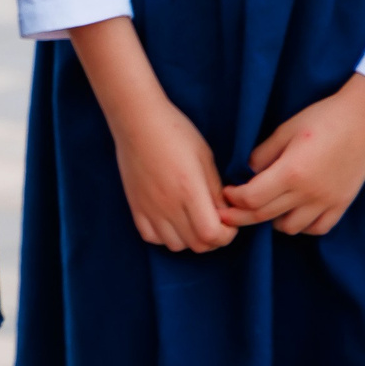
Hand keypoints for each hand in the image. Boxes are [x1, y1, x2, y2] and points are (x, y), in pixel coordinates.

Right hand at [109, 87, 235, 252]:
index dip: (227, 233)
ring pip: (175, 245)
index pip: (212, 234)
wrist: (137, 120)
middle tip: (214, 220)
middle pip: (197, 245)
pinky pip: (152, 237)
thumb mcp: (205, 156)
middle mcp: (169, 204)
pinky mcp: (135, 206)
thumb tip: (225, 212)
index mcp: (190, 190)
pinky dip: (164, 235)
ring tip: (192, 220)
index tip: (228, 219)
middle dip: (213, 238)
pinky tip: (170, 219)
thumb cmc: (175, 131)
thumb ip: (215, 189)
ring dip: (189, 238)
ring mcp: (149, 207)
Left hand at [220, 73, 364, 236]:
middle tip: (228, 212)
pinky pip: (317, 229)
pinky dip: (301, 226)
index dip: (234, 199)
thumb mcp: (284, 131)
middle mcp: (309, 193)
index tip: (225, 193)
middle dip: (241, 216)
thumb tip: (246, 173)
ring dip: (272, 220)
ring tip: (266, 206)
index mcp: (291, 172)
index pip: (252, 198)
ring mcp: (327, 202)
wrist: (364, 120)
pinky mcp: (342, 204)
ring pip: (290, 228)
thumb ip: (262, 155)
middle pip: (265, 216)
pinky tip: (294, 212)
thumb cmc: (322, 118)